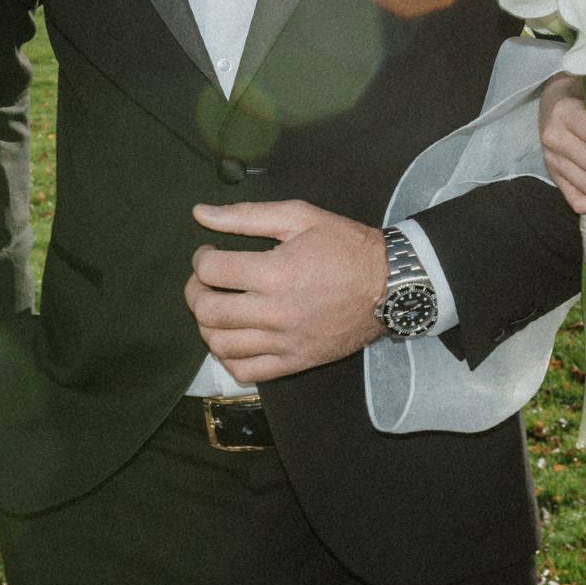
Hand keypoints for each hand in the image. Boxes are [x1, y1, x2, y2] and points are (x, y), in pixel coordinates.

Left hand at [185, 201, 387, 382]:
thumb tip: (199, 213)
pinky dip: (228, 357)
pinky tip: (234, 337)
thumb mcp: (300, 216)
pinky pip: (245, 371)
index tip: (209, 253)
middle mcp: (276, 312)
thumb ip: (247, 215)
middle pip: (208, 311)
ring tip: (218, 307)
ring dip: (207, 325)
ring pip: (220, 345)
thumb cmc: (346, 246)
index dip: (200, 259)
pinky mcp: (294, 362)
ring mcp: (285, 342)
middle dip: (195, 292)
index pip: (212, 271)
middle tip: (205, 280)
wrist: (389, 285)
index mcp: (276, 271)